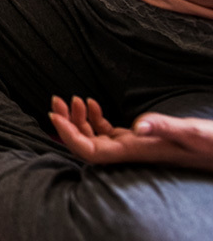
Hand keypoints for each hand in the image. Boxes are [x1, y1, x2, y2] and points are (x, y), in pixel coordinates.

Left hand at [49, 95, 212, 171]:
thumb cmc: (209, 144)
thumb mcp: (189, 132)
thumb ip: (163, 127)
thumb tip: (138, 126)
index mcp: (134, 152)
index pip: (90, 152)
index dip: (69, 137)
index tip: (54, 116)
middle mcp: (128, 152)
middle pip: (85, 144)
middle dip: (66, 124)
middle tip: (55, 100)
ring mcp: (132, 146)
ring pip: (94, 137)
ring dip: (77, 119)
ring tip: (71, 98)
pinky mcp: (137, 140)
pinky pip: (107, 133)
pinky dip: (94, 118)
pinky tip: (91, 103)